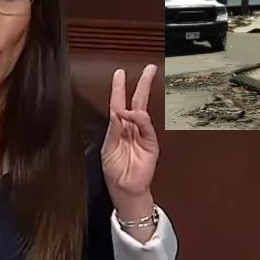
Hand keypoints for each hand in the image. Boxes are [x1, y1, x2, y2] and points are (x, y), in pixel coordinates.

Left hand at [101, 65, 159, 207]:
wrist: (125, 190)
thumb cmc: (115, 172)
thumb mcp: (108, 148)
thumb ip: (113, 129)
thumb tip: (117, 111)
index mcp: (119, 128)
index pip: (118, 103)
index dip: (119, 88)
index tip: (120, 73)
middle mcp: (131, 129)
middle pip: (137, 102)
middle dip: (142, 84)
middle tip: (149, 69)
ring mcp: (142, 135)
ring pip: (143, 111)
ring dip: (140, 101)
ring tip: (137, 93)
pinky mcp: (151, 144)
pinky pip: (146, 128)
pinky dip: (141, 120)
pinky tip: (134, 115)